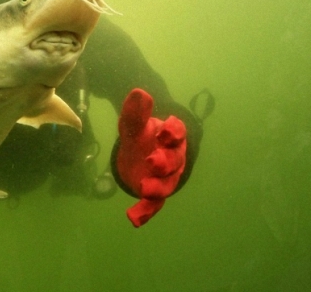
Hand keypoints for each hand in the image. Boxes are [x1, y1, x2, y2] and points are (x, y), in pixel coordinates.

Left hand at [114, 88, 186, 226]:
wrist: (140, 155)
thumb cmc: (142, 137)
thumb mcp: (134, 124)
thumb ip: (136, 111)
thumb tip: (139, 93)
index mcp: (171, 137)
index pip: (177, 133)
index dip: (172, 132)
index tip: (163, 131)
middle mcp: (173, 158)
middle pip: (173, 161)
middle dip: (164, 162)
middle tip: (152, 161)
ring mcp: (166, 178)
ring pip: (166, 184)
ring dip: (156, 188)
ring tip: (143, 188)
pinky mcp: (155, 195)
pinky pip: (153, 205)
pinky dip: (144, 212)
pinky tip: (133, 218)